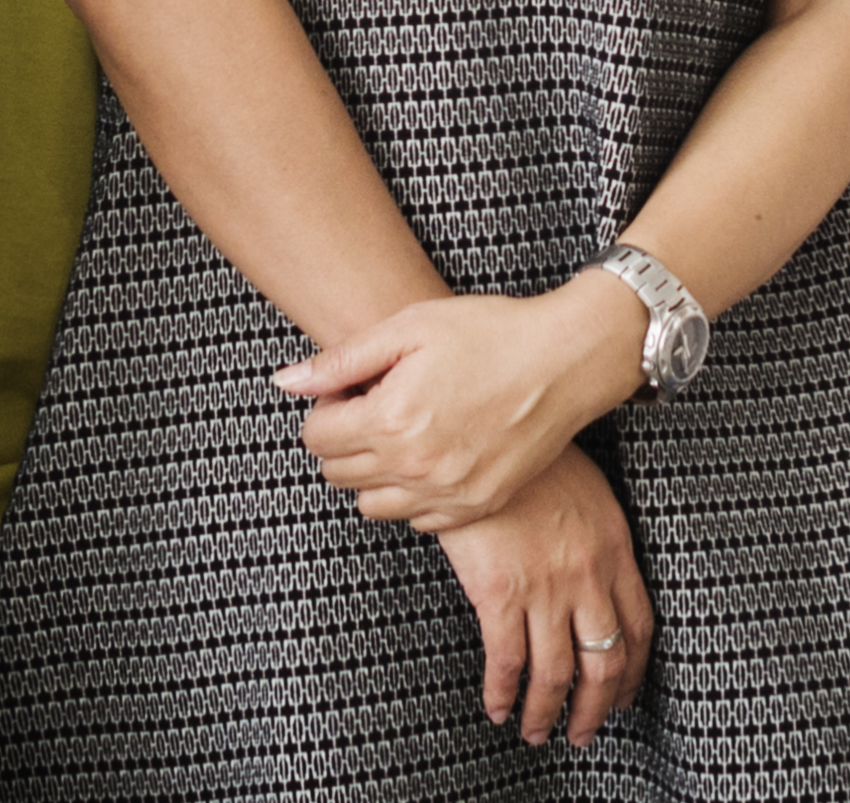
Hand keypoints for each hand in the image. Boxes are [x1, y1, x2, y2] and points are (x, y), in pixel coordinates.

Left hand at [280, 277, 649, 529]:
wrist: (564, 360)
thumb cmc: (489, 333)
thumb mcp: (409, 328)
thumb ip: (342, 360)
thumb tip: (285, 381)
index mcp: (391, 419)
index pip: (316, 437)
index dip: (325, 409)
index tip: (350, 390)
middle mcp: (415, 467)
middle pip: (337, 474)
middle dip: (342, 440)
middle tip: (374, 407)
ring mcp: (447, 494)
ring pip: (371, 506)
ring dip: (371, 473)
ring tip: (400, 433)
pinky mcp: (477, 507)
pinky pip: (417, 521)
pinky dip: (411, 495)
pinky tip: (431, 456)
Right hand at [438, 452, 651, 747]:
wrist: (481, 430)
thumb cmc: (528, 453)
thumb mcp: (584, 487)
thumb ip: (594, 534)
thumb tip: (591, 567)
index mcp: (614, 547)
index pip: (639, 625)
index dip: (634, 670)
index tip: (625, 694)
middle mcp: (588, 575)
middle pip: (605, 663)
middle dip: (597, 708)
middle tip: (585, 731)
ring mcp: (545, 588)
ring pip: (556, 674)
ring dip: (548, 713)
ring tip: (538, 732)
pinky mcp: (499, 593)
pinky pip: (507, 661)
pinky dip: (504, 694)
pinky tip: (498, 707)